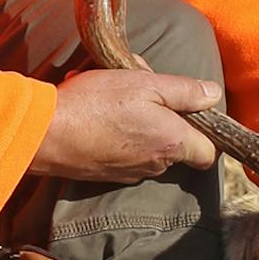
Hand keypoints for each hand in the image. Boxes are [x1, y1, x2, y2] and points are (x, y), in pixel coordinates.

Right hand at [27, 69, 222, 184]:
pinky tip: (94, 117)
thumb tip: (213, 94)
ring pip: (146, 149)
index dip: (206, 133)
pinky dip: (114, 137)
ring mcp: (129, 173)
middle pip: (175, 147)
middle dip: (164, 121)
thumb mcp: (143, 83)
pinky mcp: (105, 175)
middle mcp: (155, 165)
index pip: (209, 153)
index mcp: (172, 142)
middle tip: (140, 93)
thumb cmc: (95, 104)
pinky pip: (121, 154)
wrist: (45, 135)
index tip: (190, 112)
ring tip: (110, 101)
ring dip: (136, 127)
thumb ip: (184, 90)